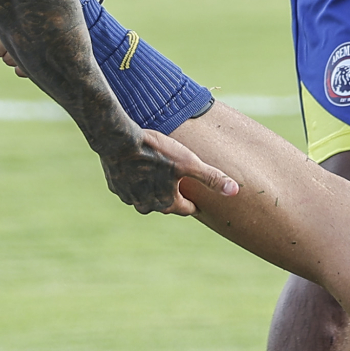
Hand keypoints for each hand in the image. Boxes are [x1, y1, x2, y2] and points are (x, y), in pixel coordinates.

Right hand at [101, 126, 238, 215]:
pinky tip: (138, 169)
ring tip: (158, 177)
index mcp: (166, 202)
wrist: (118, 141)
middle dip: (172, 197)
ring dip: (152, 190)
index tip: (197, 203)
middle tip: (177, 188)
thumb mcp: (189, 163)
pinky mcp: (115, 186)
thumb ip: (212, 178)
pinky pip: (129, 188)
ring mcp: (129, 197)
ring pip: (145, 198)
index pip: (186, 209)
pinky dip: (135, 182)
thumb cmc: (156, 152)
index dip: (193, 204)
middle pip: (165, 204)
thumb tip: (235, 191)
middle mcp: (147, 206)